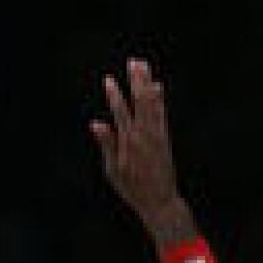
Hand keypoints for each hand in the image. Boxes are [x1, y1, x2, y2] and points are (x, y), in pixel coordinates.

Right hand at [91, 58, 189, 238]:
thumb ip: (107, 145)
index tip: (109, 80)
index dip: (114, 95)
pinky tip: (157, 86)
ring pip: (152, 103)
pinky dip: (159, 98)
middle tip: (133, 62)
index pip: (120, 113)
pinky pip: (161, 113)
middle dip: (136, 81)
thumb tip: (97, 124)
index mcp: (129, 143)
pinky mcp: (164, 137)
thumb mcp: (113, 171)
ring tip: (143, 66)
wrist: (160, 200)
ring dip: (148, 83)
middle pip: (140, 102)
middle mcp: (145, 135)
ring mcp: (157, 134)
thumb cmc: (133, 189)